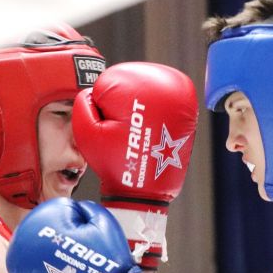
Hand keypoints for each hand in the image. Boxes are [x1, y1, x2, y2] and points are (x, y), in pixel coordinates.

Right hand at [72, 62, 197, 269]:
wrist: (144, 189)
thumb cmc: (115, 163)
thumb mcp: (86, 132)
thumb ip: (83, 103)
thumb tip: (94, 91)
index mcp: (139, 89)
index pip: (111, 82)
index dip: (102, 106)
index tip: (109, 125)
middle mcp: (166, 88)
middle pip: (133, 84)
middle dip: (122, 104)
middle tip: (123, 130)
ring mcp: (181, 100)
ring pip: (150, 91)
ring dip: (140, 106)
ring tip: (137, 132)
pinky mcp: (188, 112)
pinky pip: (167, 102)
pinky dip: (156, 111)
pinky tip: (151, 127)